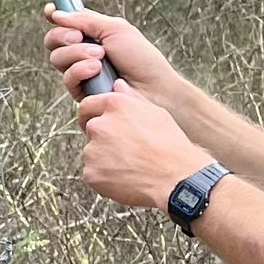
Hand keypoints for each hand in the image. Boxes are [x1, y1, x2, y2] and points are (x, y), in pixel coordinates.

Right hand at [44, 3, 177, 107]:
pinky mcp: (82, 92)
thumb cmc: (141, 58)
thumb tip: (57, 14)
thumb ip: (85, 20)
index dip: (53, 16)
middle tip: (80, 37)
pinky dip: (79, 71)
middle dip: (63, 36)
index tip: (50, 11)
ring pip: (57, 59)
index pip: (64, 24)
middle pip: (53, 41)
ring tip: (100, 57)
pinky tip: (96, 71)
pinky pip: (67, 79)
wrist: (153, 87)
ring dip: (77, 54)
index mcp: (91, 34)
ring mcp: (81, 72)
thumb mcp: (116, 29)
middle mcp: (82, 52)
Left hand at [75, 84, 204, 210]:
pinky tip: (125, 178)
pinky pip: (93, 173)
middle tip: (124, 149)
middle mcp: (100, 125)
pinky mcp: (91, 172)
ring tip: (130, 165)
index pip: (88, 105)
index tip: (99, 122)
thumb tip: (117, 85)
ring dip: (104, 158)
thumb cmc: (170, 145)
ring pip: (92, 153)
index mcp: (115, 105)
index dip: (93, 114)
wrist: (175, 178)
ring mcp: (93, 150)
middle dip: (103, 138)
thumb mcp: (156, 113)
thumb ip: (132, 98)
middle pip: (91, 130)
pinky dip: (104, 177)